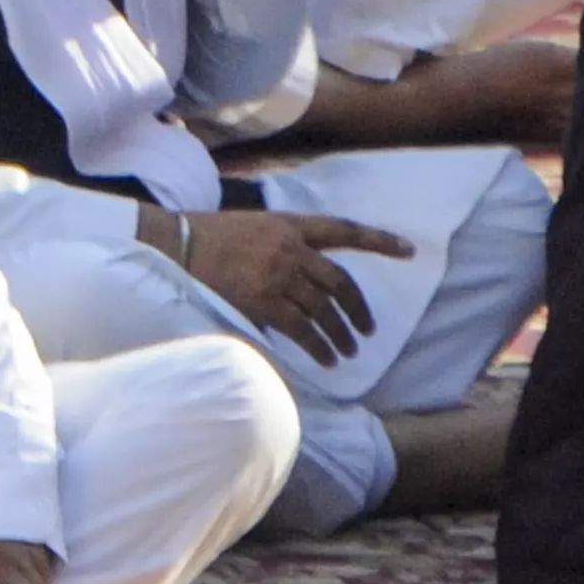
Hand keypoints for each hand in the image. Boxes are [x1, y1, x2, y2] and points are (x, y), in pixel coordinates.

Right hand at [156, 202, 414, 364]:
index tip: (408, 251)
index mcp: (289, 224)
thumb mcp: (253, 227)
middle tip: (366, 330)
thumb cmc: (208, 237)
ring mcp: (279, 274)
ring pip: (325, 309)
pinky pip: (303, 329)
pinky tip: (327, 360)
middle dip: (358, 309)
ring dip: (341, 334)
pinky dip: (319, 347)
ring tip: (349, 352)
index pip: (344, 230)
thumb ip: (283, 245)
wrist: (175, 245)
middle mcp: (290, 248)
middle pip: (340, 281)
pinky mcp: (265, 301)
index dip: (379, 241)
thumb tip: (304, 277)